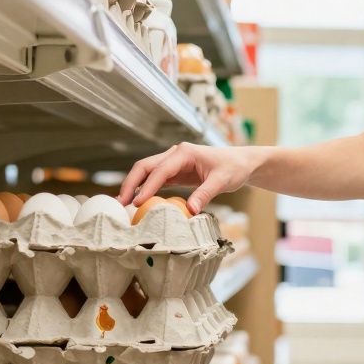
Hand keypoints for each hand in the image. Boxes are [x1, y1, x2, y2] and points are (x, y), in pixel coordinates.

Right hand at [119, 142, 258, 212]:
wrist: (241, 163)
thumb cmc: (233, 168)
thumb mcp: (222, 181)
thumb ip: (205, 194)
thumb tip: (190, 210)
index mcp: (184, 152)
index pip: (160, 170)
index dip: (147, 186)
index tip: (137, 202)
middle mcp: (175, 154)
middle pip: (145, 166)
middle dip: (131, 183)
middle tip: (121, 203)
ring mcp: (173, 162)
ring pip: (147, 172)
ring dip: (134, 186)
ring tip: (123, 204)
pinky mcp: (175, 172)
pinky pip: (155, 179)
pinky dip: (145, 189)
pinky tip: (137, 201)